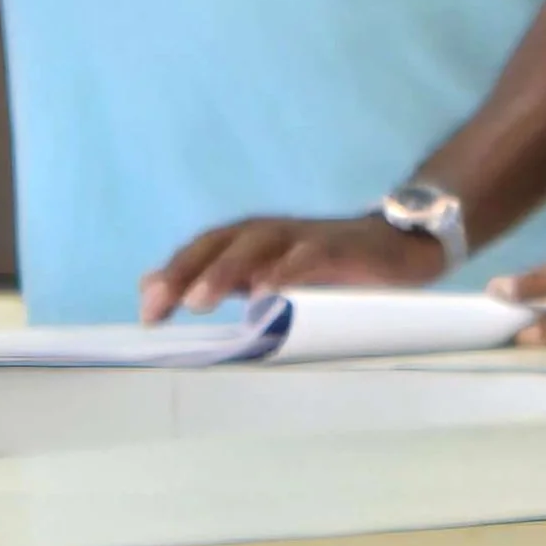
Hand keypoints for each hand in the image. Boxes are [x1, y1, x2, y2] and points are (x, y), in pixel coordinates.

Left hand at [141, 212, 442, 324]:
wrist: (397, 249)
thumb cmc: (327, 270)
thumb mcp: (269, 276)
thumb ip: (218, 281)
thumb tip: (152, 288)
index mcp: (253, 240)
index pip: (203, 249)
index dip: (173, 273)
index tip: (148, 313)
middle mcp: (273, 232)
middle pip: (222, 240)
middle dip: (189, 269)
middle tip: (163, 304)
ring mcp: (305, 237)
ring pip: (258, 244)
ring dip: (226, 269)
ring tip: (200, 300)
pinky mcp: (339, 248)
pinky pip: (309, 256)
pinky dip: (286, 271)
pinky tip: (268, 292)